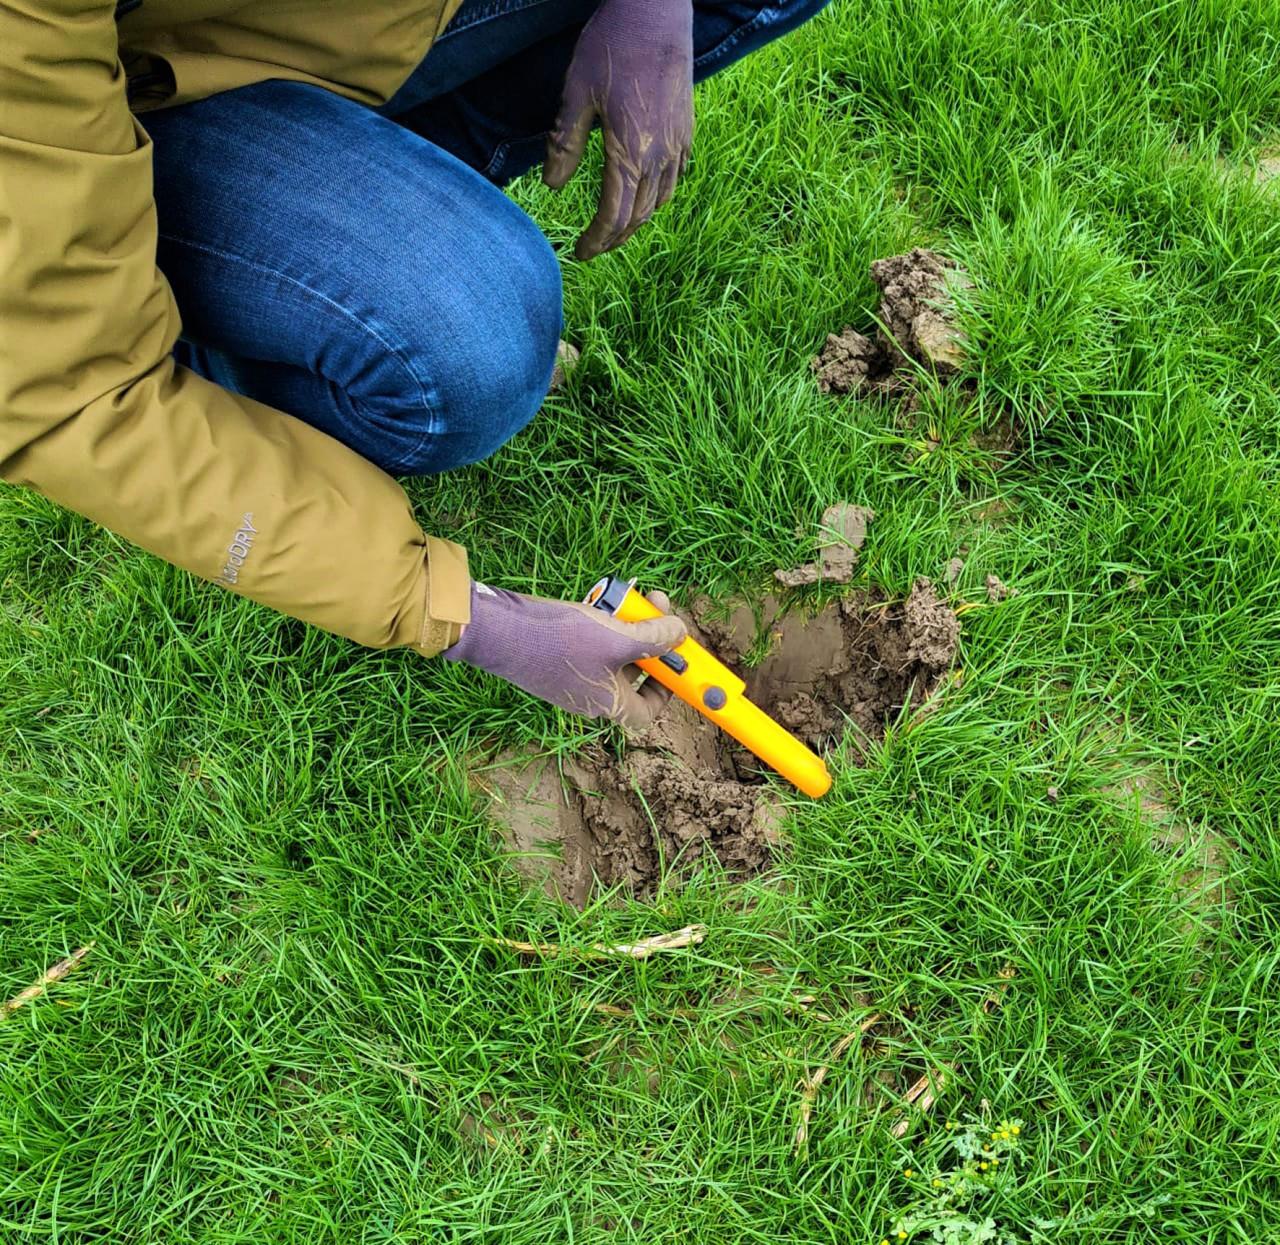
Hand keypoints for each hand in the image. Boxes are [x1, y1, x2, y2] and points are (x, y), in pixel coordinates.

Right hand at [443, 582, 686, 730]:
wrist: (499, 631)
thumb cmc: (559, 640)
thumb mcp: (616, 637)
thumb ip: (653, 639)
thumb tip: (680, 634)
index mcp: (607, 703)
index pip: (645, 714)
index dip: (665, 691)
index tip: (673, 663)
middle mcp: (589, 697)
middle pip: (632, 675)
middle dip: (649, 641)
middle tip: (654, 608)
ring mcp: (570, 679)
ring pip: (611, 655)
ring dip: (625, 628)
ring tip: (627, 600)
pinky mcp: (554, 660)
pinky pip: (589, 646)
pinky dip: (600, 626)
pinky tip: (599, 603)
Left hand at [543, 0, 693, 259]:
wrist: (658, 11)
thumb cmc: (612, 46)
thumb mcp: (576, 94)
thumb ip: (565, 144)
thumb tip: (553, 186)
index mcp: (629, 153)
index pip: (614, 216)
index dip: (596, 240)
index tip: (579, 252)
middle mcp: (659, 158)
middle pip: (639, 217)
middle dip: (615, 238)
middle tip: (594, 247)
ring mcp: (678, 146)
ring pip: (660, 202)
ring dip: (637, 222)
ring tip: (617, 228)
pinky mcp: (687, 131)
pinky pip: (676, 179)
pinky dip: (659, 197)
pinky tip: (646, 195)